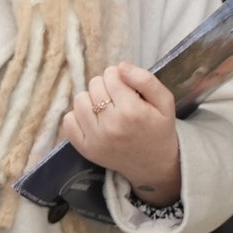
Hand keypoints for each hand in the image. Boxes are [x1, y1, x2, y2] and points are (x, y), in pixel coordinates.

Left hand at [61, 62, 180, 204]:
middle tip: (117, 100)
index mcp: (131, 112)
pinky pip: (68, 120)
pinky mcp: (84, 149)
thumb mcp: (165, 102)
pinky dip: (78, 116)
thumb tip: (120, 67)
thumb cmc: (159, 129)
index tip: (125, 87)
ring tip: (105, 109)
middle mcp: (110, 125)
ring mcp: (95, 139)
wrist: (154, 165)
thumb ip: (145, 80)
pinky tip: (93, 120)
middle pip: (94, 85)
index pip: (110, 75)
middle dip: (106, 87)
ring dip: (91, 99)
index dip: (118, 77)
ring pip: (79, 100)